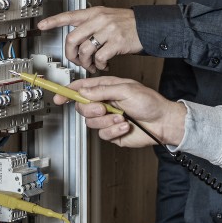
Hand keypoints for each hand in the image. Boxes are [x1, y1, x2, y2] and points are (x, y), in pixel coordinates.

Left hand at [37, 6, 141, 72]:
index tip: (42, 25)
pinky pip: (100, 57)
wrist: (148, 26)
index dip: (53, 21)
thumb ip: (91, 23)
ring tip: (91, 65)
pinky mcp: (117, 42)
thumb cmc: (127, 24)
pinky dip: (99, 65)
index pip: (69, 15)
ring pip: (85, 50)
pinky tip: (103, 65)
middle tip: (76, 60)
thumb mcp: (107, 16)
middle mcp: (99, 20)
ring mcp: (108, 30)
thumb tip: (76, 37)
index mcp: (94, 13)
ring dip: (85, 62)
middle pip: (72, 38)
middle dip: (71, 54)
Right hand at [56, 76, 187, 147]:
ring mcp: (107, 118)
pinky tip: (125, 125)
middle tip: (103, 109)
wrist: (163, 122)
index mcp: (107, 88)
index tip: (59, 96)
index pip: (82, 88)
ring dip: (106, 121)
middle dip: (91, 109)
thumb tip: (84, 91)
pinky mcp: (111, 132)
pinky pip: (102, 134)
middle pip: (82, 107)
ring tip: (121, 117)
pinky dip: (114, 130)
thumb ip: (103, 90)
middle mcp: (105, 102)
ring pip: (91, 122)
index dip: (69, 91)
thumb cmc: (150, 103)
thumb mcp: (126, 89)